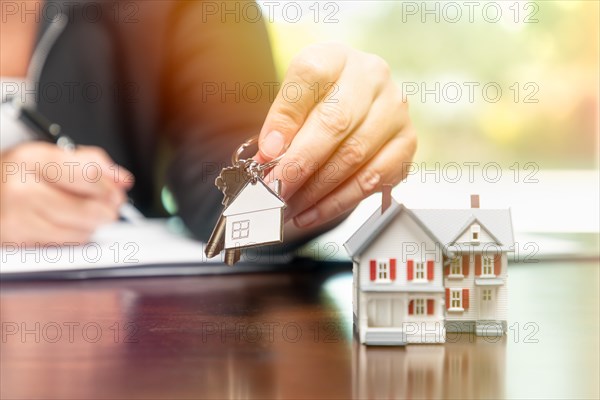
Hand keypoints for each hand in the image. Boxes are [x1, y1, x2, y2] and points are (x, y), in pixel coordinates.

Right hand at [0, 142, 133, 245]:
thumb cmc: (15, 175)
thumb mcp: (49, 156)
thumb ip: (91, 163)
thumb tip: (122, 179)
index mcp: (32, 160)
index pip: (89, 176)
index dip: (110, 188)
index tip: (116, 191)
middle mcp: (21, 189)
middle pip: (90, 209)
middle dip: (107, 210)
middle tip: (108, 207)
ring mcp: (17, 219)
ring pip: (82, 232)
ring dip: (91, 226)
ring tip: (82, 214)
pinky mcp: (17, 242)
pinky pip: (66, 244)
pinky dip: (75, 237)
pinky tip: (67, 225)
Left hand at [255, 43, 415, 228]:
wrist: (356, 102)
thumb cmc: (322, 101)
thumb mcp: (295, 98)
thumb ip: (282, 121)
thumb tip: (271, 153)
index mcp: (338, 57)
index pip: (310, 77)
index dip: (286, 119)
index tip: (267, 155)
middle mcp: (373, 78)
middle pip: (335, 123)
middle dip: (299, 165)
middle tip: (275, 190)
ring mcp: (395, 111)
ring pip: (354, 157)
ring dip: (317, 191)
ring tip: (289, 206)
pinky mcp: (406, 143)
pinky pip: (372, 180)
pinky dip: (338, 202)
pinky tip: (313, 212)